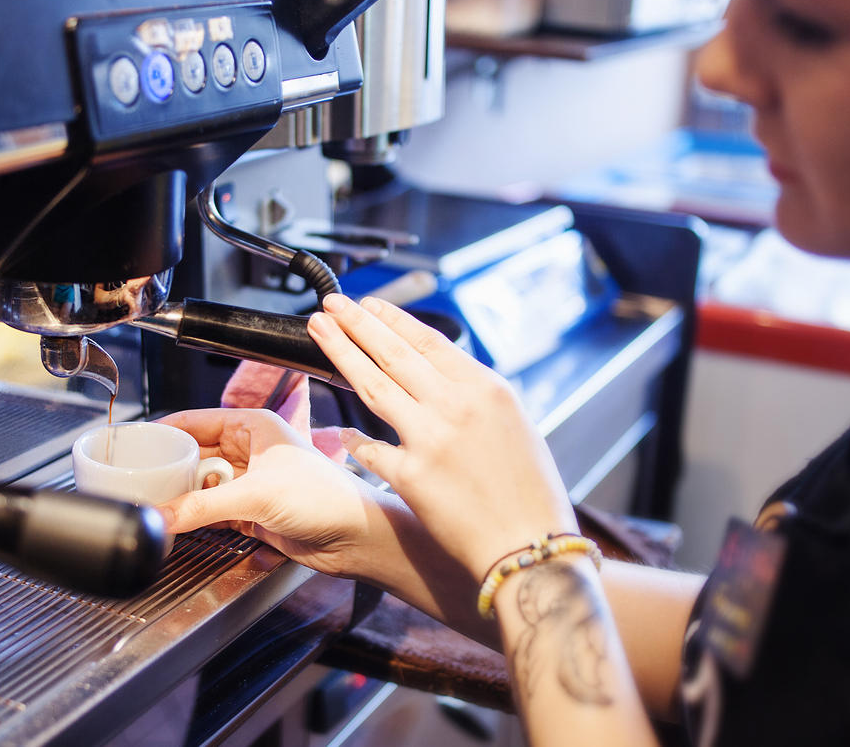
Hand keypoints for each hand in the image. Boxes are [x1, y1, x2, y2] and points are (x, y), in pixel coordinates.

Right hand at [156, 408, 405, 578]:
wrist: (357, 537)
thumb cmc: (328, 497)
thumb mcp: (257, 495)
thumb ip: (204, 507)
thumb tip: (162, 515)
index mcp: (254, 426)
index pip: (194, 421)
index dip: (163, 432)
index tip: (133, 446)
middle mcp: (250, 450)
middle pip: (193, 455)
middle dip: (168, 469)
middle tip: (136, 482)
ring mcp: (249, 482)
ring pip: (200, 485)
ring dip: (180, 496)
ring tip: (152, 503)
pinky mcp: (251, 512)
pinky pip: (210, 510)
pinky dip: (194, 517)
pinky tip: (176, 522)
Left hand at [307, 294, 579, 582]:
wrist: (528, 546)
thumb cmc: (530, 492)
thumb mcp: (514, 424)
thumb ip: (473, 397)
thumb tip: (435, 379)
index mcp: (485, 388)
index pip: (427, 340)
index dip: (390, 319)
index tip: (366, 305)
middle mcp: (456, 405)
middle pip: (392, 352)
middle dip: (355, 323)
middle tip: (331, 304)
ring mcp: (429, 438)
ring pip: (372, 385)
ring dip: (341, 352)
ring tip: (319, 330)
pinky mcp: (410, 476)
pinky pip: (369, 449)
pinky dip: (353, 440)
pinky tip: (339, 433)